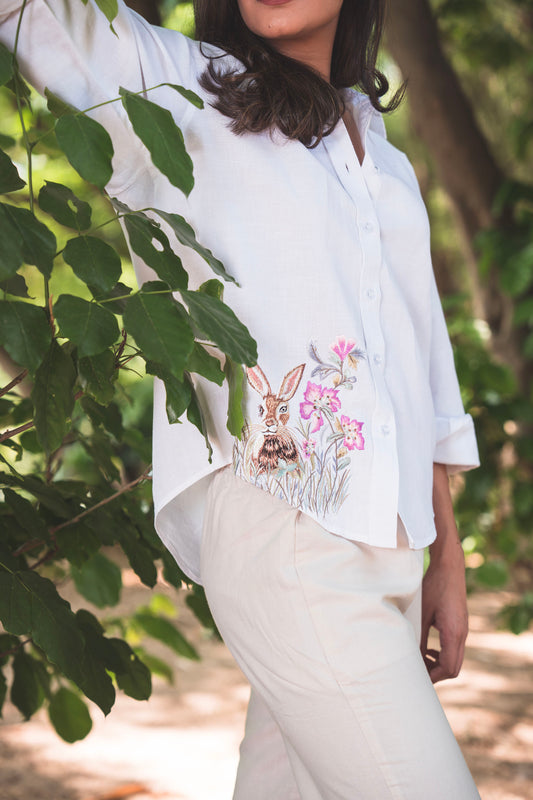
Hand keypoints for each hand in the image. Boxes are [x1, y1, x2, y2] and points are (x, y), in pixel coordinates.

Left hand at [420, 549, 468, 682]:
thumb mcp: (422, 612)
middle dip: (436, 673)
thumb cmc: (434, 586)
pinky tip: (429, 647)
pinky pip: (454, 648)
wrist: (449, 567)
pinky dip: (442, 653)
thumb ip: (418, 636)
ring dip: (439, 663)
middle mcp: (462, 634)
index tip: (417, 676)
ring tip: (421, 658)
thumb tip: (410, 656)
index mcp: (453, 633)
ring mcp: (463, 630)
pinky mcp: (460, 625)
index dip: (433, 676)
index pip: (448, 668)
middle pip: (454, 668)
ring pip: (455, 659)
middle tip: (417, 670)